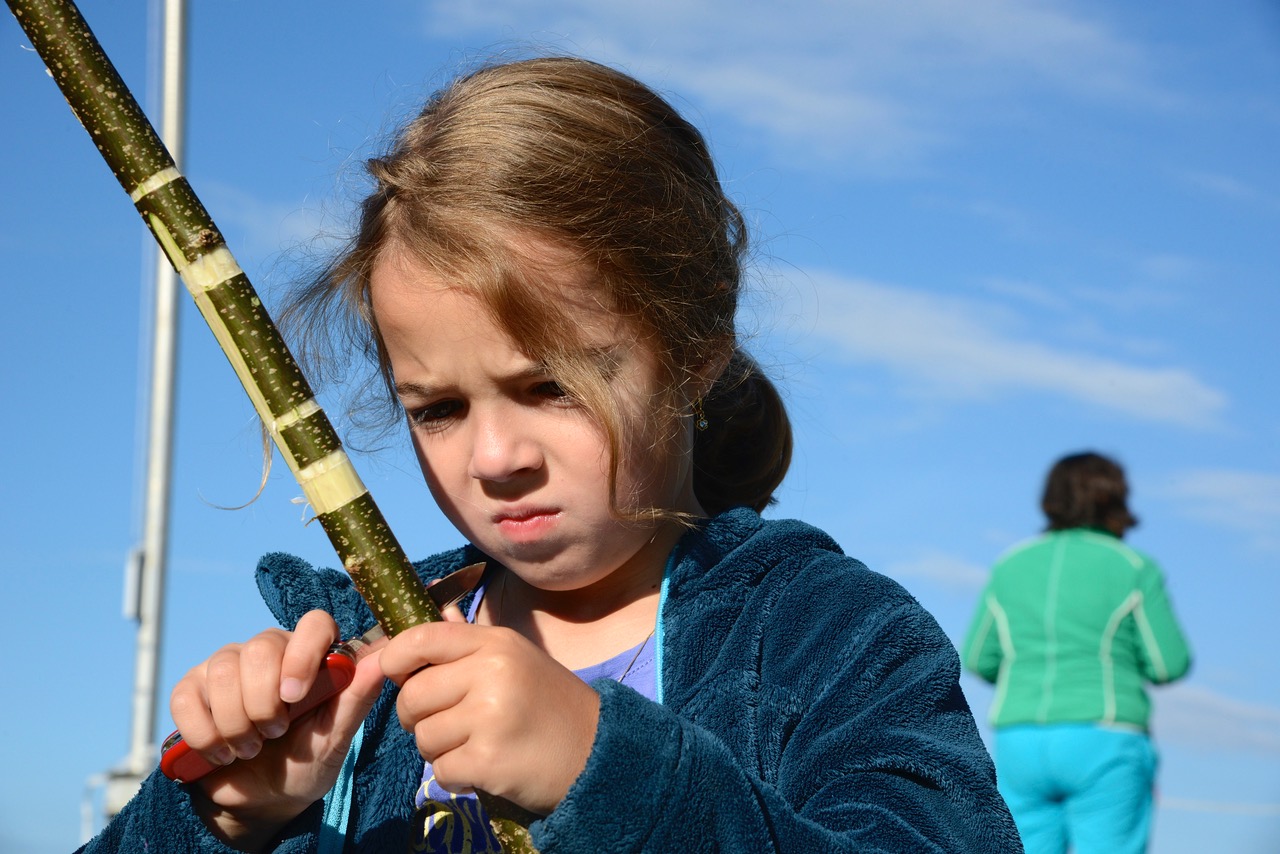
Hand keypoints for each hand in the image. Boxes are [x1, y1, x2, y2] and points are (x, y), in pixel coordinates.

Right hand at [168, 610, 386, 847]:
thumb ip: (357, 697)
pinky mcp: (192, 688)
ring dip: (236, 723)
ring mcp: (226, 665)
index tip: (296, 696)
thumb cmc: (306, 761)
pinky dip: (203, 732)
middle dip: (264, 702)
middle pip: (260, 648)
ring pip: (222, 671)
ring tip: (250, 749)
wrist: (262, 798)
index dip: (303, 653)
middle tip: (274, 734)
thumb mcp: (335, 739)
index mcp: (311, 655)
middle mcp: (269, 650)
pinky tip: (219, 752)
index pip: (313, 623)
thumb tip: (387, 656)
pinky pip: (186, 697)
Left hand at [380, 620, 600, 815]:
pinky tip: (484, 767)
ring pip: (423, 737)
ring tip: (475, 744)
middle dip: (418, 716)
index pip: (422, 638)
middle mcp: (491, 673)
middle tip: (450, 723)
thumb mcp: (516, 658)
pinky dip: (456, 776)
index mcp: (496, 643)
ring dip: (440, 749)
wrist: (596, 751)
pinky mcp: (487, 760)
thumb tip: (434, 610)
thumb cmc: (550, 703)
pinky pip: (440, 770)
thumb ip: (469, 641)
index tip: (395, 673)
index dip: (394, 657)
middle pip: (413, 695)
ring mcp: (488, 717)